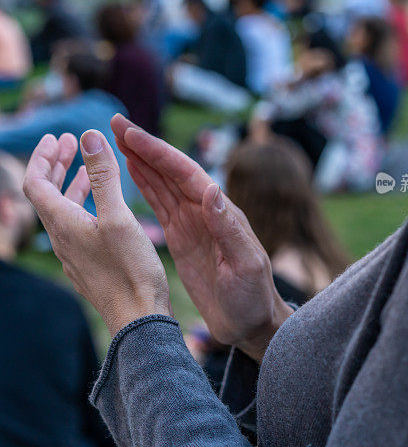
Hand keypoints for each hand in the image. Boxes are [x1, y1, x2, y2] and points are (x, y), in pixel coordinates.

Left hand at [23, 130, 171, 336]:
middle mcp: (62, 240)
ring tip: (87, 169)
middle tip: (70, 143)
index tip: (57, 137)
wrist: (139, 320)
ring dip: (71, 186)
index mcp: (64, 224)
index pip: (36, 183)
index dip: (43, 157)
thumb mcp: (118, 216)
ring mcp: (74, 255)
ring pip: (63, 212)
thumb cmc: (130, 270)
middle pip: (46, 196)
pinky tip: (104, 208)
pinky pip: (77, 228)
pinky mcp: (89, 266)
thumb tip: (89, 136)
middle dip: (56, 166)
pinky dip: (84, 206)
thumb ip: (103, 176)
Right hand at [111, 114, 292, 361]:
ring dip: (140, 159)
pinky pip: (160, 204)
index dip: (158, 152)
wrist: (250, 324)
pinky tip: (130, 169)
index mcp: (221, 211)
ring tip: (116, 138)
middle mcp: (206, 210)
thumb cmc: (253, 296)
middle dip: (144, 145)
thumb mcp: (246, 264)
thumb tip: (212, 188)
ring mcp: (193, 221)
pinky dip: (144, 184)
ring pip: (162, 182)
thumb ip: (229, 228)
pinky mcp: (182, 237)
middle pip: (170, 169)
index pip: (186, 173)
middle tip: (115, 121)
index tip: (132, 133)